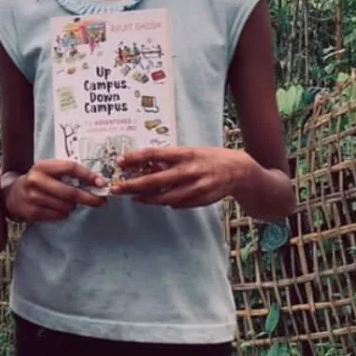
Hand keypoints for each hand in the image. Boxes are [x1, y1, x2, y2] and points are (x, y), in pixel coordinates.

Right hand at [6, 160, 107, 221]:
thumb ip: (67, 173)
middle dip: (89, 198)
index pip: (70, 168)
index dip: (87, 175)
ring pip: (66, 206)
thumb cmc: (39, 181)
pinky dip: (64, 213)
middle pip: (70, 192)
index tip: (101, 182)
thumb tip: (95, 183)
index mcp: (42, 166)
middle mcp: (36, 180)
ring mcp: (33, 197)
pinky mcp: (33, 212)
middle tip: (101, 201)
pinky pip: (59, 215)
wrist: (13, 194)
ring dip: (73, 206)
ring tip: (68, 202)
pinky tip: (58, 207)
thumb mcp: (48, 171)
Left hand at [112, 147, 253, 208]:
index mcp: (185, 154)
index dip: (135, 158)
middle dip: (133, 185)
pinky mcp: (200, 199)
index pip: (155, 154)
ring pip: (164, 197)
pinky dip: (167, 202)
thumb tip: (145, 163)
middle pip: (155, 180)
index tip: (120, 161)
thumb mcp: (190, 152)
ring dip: (147, 198)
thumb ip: (170, 158)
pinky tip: (157, 200)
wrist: (238, 170)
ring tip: (134, 198)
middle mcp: (189, 170)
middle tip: (117, 188)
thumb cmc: (209, 158)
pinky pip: (178, 204)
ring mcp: (195, 187)